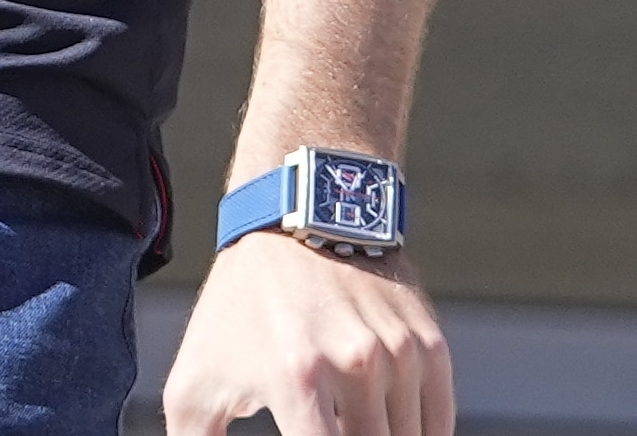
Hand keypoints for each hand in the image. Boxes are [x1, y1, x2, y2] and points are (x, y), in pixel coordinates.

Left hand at [163, 235, 453, 435]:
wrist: (293, 220)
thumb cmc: (237, 311)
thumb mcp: (197, 379)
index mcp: (296, 378)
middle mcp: (356, 365)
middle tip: (323, 431)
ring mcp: (400, 356)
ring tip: (338, 425)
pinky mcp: (431, 347)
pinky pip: (438, 426)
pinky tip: (382, 430)